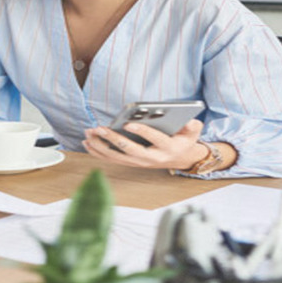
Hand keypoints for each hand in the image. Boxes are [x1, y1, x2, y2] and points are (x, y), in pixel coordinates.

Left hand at [82, 119, 210, 170]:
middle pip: (130, 150)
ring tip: (89, 133)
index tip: (129, 123)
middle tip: (100, 128)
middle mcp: (152, 158)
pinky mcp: (131, 163)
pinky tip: (88, 143)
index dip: (142, 132)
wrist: (180, 158)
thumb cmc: (183, 140)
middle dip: (114, 139)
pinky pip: (112, 159)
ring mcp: (140, 162)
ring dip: (101, 146)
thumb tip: (188, 119)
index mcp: (167, 149)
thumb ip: (192, 125)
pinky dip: (98, 152)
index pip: (154, 140)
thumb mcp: (193, 132)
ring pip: (117, 156)